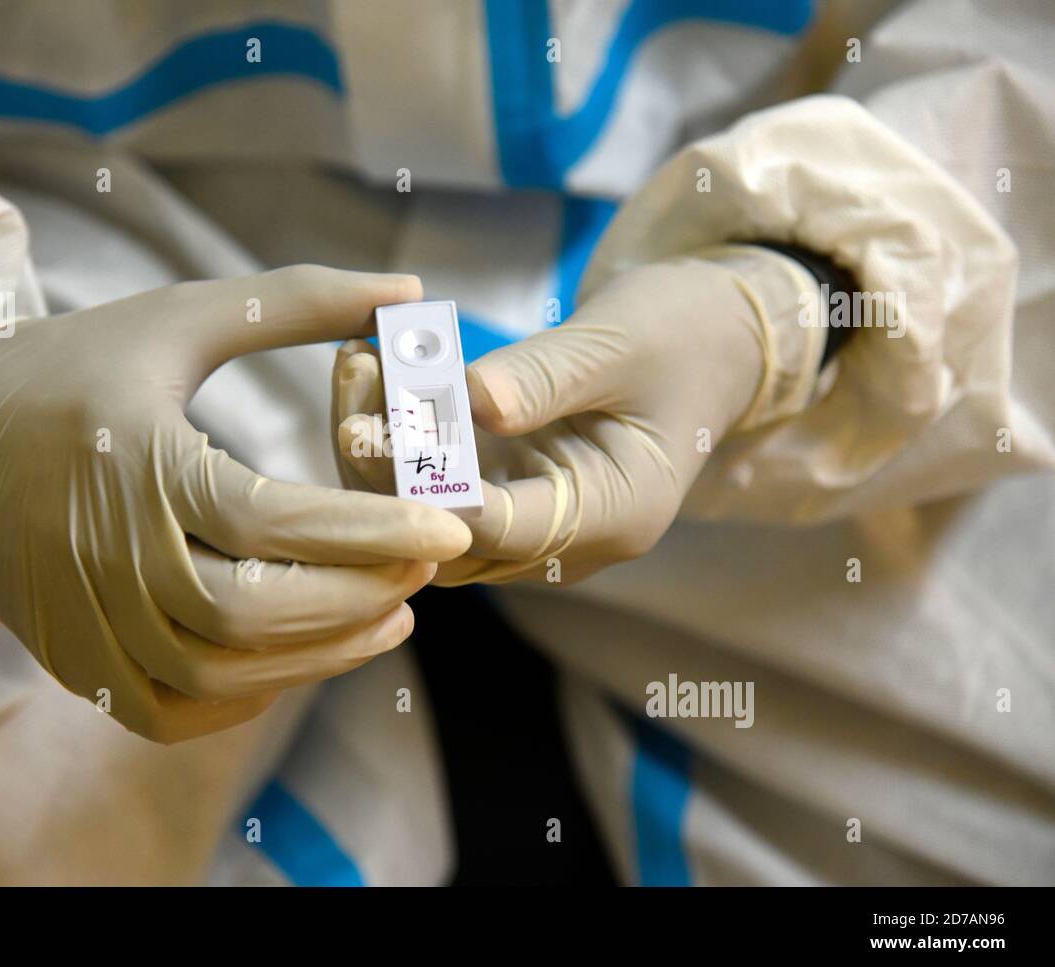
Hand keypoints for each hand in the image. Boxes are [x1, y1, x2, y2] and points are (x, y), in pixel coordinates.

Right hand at [0, 266, 471, 740]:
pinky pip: (173, 709)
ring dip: (320, 654)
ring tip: (390, 615)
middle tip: (425, 568)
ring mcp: (83, 619)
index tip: (447, 528)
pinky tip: (299, 655)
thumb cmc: (70, 366)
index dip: (372, 533)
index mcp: (135, 463)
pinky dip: (247, 695)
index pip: (274, 521)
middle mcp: (103, 553)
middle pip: (253, 610)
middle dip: (358, 597)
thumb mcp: (179, 316)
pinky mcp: (74, 661)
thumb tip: (410, 294)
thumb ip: (298, 301)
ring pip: (220, 670)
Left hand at [335, 248, 820, 583]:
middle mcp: (568, 538)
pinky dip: (398, 438)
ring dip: (381, 454)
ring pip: (430, 519)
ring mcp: (533, 519)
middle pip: (452, 538)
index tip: (374, 435)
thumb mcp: (620, 341)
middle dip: (388, 472)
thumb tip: (465, 402)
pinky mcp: (507, 490)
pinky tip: (372, 370)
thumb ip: (544, 377)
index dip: (435, 492)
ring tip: (354, 363)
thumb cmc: (681, 332)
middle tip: (351, 385)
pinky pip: (436, 484)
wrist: (710, 337)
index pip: (510, 527)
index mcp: (616, 514)